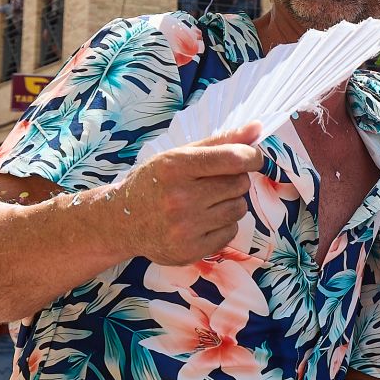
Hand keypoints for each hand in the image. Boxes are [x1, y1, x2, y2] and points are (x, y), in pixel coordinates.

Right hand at [107, 123, 263, 265]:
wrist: (121, 221)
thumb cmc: (155, 182)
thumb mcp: (180, 155)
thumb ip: (220, 141)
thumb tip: (258, 128)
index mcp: (176, 166)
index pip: (233, 159)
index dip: (251, 157)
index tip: (251, 158)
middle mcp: (179, 197)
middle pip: (239, 184)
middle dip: (234, 180)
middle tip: (212, 183)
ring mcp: (184, 227)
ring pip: (239, 208)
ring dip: (230, 203)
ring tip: (205, 203)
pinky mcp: (190, 250)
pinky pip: (231, 232)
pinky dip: (222, 225)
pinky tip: (201, 222)